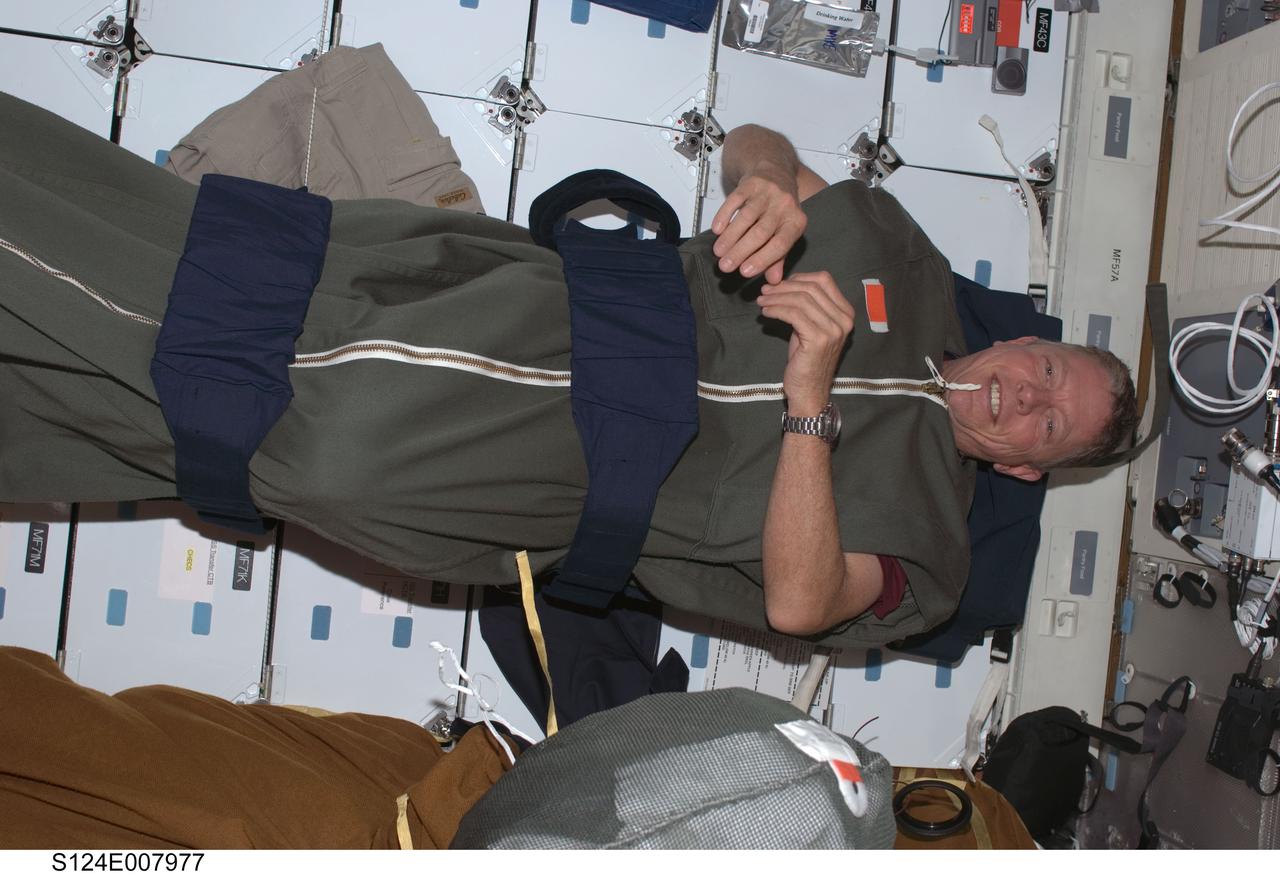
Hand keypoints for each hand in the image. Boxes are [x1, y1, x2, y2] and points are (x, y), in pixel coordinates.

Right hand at [711, 169, 807, 283]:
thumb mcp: (786, 232)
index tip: (744, 272)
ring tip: (719, 252)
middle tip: (726, 266)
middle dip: (741, 252)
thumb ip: (779, 257)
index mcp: (796, 222)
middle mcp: (784, 206)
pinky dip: (724, 216)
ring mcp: (768, 193)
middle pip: (760, 233)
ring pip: (746, 218)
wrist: (776, 172)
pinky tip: (717, 230)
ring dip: (730, 237)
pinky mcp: (752, 183)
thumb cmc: (780, 209)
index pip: (780, 245)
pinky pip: (735, 201)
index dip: (762, 259)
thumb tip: (773, 280)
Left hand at [756, 271, 853, 412]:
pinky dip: (776, 310)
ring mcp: (833, 329)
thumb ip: (806, 306)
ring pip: (801, 300)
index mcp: (846, 312)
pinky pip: (793, 314)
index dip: (798, 278)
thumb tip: (785, 284)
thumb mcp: (810, 327)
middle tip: (765, 291)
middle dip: (783, 287)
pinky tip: (766, 313)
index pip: (824, 280)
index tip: (779, 285)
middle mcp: (844, 319)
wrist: (809, 390)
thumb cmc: (806, 359)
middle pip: (811, 287)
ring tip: (762, 301)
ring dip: (776, 298)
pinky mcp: (818, 339)